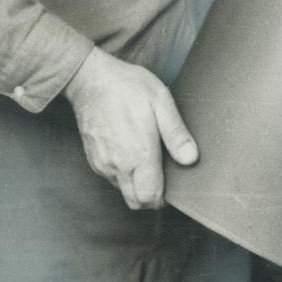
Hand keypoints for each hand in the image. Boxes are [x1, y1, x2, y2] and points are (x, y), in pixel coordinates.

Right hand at [62, 47, 197, 208]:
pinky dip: (123, 174)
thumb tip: (191, 159)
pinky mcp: (93, 159)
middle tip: (161, 177)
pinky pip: (111, 178)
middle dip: (150, 197)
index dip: (162, 198)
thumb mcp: (160, 102)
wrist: (91, 79)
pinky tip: (130, 153)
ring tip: (146, 160)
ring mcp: (102, 163)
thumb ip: (176, 134)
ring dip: (136, 185)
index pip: (149, 199)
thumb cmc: (127, 87)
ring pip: (122, 190)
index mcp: (138, 155)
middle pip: (135, 201)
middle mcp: (118, 165)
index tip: (171, 185)